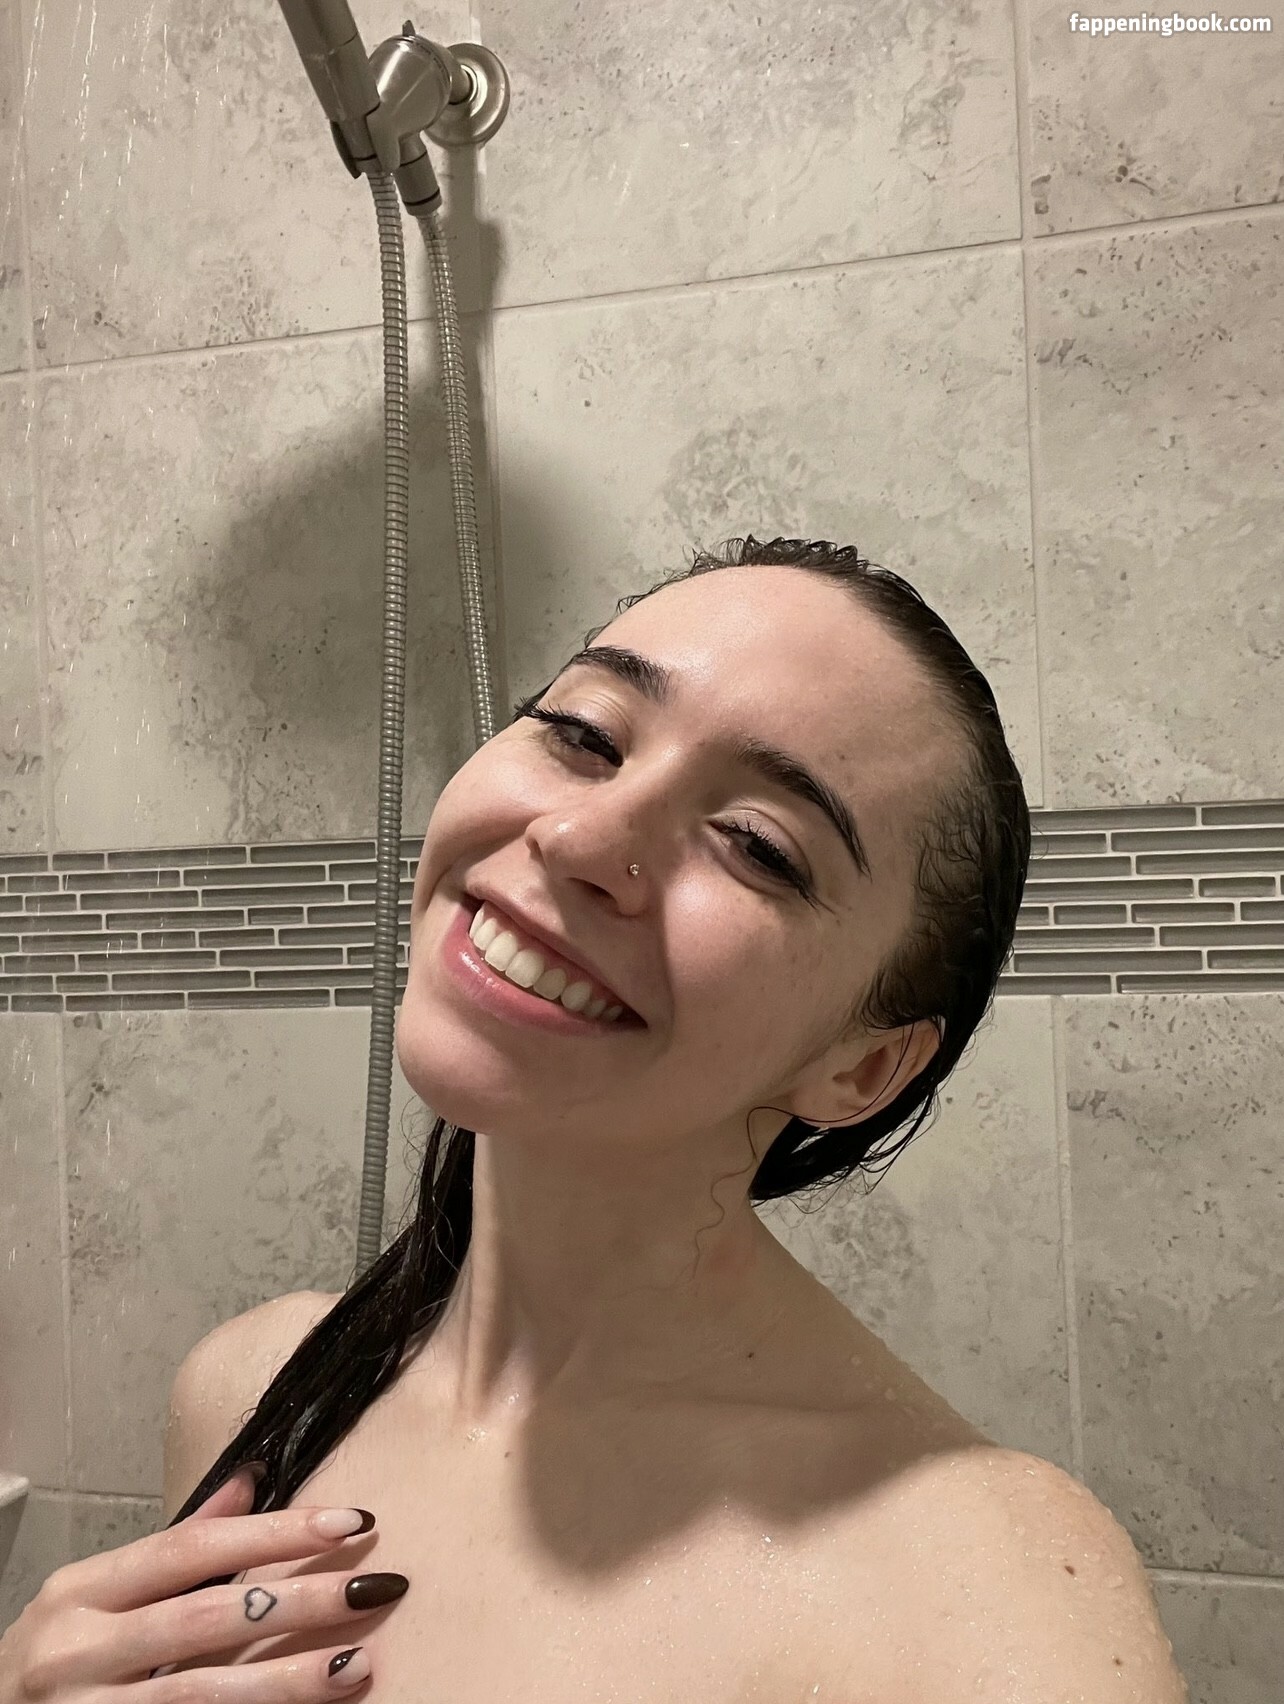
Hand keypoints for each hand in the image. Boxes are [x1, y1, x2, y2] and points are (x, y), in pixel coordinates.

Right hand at [0, 1465, 409, 1701]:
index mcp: (79, 1591)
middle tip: (375, 1586)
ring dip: (288, 1682)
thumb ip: (176, 1546)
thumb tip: (253, 1481)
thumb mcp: (95, 1595)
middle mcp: (75, 1651)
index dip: (275, 1532)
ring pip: (201, 1695)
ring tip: (359, 1663)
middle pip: (207, 1617)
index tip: (351, 1520)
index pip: (193, 1549)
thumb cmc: (56, 1659)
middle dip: (299, 1603)